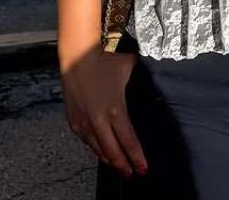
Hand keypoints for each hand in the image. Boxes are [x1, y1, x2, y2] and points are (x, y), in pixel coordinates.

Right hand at [61, 46, 147, 178]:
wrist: (76, 54)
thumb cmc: (103, 58)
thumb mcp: (128, 67)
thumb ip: (140, 77)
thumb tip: (154, 77)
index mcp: (115, 110)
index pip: (129, 141)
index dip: (137, 157)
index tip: (143, 169)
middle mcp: (99, 121)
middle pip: (113, 152)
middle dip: (124, 166)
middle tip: (132, 174)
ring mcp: (84, 122)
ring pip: (97, 150)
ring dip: (109, 160)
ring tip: (118, 166)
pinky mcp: (73, 120)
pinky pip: (85, 141)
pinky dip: (94, 148)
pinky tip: (100, 151)